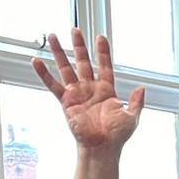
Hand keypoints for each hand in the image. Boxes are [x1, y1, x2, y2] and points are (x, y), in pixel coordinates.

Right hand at [34, 29, 144, 154]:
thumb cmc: (117, 136)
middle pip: (84, 62)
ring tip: (52, 36)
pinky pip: (53, 85)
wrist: (102, 149)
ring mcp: (77, 94)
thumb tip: (142, 88)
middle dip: (79, 46)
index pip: (105, 66)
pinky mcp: (66, 101)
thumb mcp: (132, 117)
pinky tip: (36, 61)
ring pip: (67, 68)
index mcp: (107, 91)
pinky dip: (44, 74)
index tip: (101, 37)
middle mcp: (91, 89)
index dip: (103, 52)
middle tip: (75, 30)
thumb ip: (137, 102)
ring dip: (60, 53)